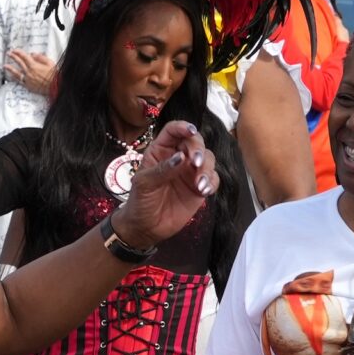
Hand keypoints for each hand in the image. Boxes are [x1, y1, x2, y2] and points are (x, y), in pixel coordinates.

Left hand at [7, 50, 55, 94]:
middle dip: (13, 57)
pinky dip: (15, 78)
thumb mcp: (49, 63)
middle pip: (19, 63)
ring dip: (10, 69)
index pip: (24, 56)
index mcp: (34, 65)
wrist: (56, 87)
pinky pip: (20, 81)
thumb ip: (40, 57)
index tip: (14, 50)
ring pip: (16, 73)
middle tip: (9, 54)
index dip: (18, 52)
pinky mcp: (28, 86)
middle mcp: (29, 72)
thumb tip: (32, 54)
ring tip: (5, 66)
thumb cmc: (54, 75)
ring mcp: (28, 80)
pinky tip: (12, 77)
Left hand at [110, 121, 217, 247]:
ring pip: (208, 159)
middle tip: (195, 163)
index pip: (173, 131)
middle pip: (195, 142)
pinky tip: (203, 191)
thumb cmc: (140, 201)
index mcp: (161, 150)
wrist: (146, 227)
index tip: (191, 131)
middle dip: (198, 149)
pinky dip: (211, 182)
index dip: (182, 127)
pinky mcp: (200, 187)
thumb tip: (182, 157)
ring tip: (199, 184)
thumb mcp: (144, 183)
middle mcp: (178, 157)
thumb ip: (163, 169)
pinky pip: (213, 179)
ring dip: (207, 168)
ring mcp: (190, 172)